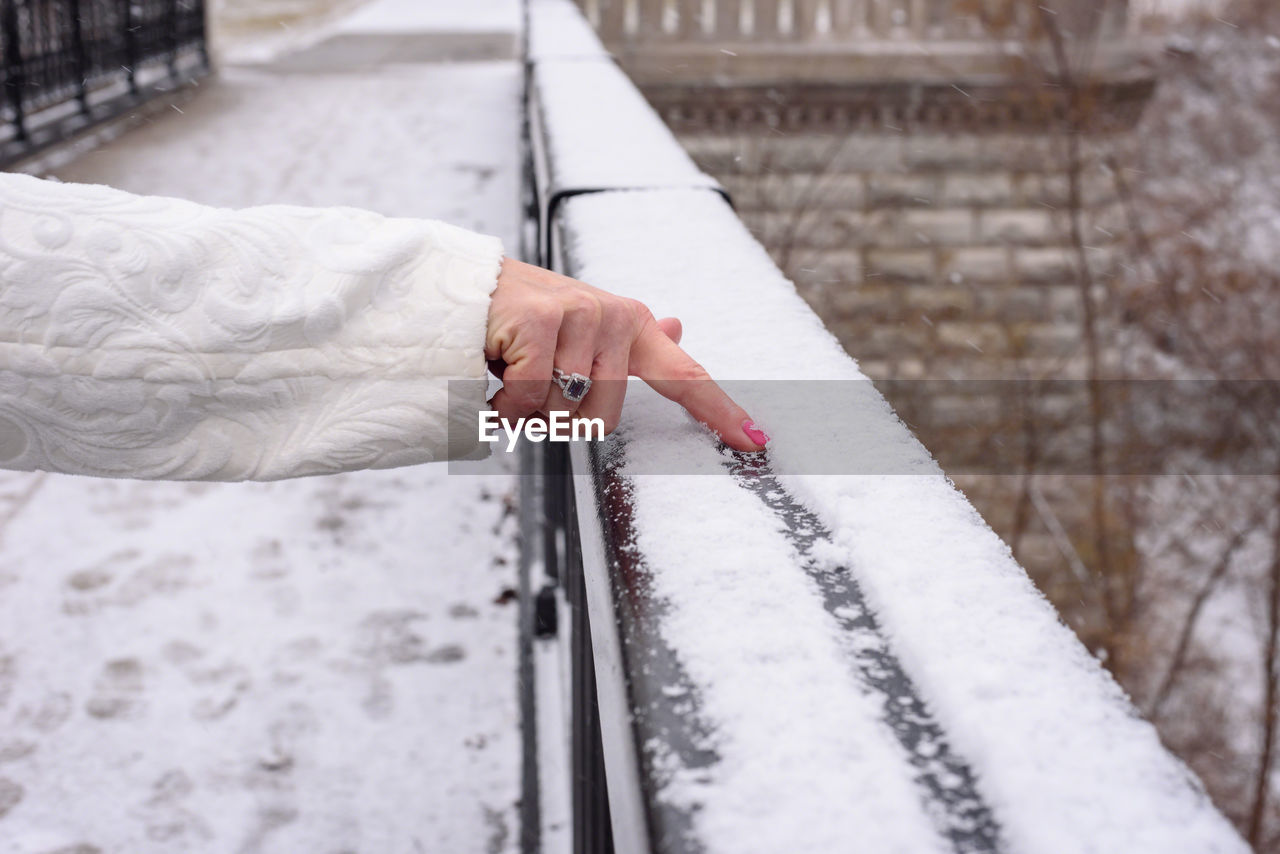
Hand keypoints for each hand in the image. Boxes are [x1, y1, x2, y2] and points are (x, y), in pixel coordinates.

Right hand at [485, 258, 768, 451]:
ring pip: (562, 411)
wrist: (461, 288)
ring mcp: (580, 315)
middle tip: (532, 389)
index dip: (720, 411)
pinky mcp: (541, 321)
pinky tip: (491, 375)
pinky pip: (529, 398)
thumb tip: (679, 325)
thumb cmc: (522, 320)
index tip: (755, 441)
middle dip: (558, 421)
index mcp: (632, 325)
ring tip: (509, 373)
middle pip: (602, 419)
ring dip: (525, 410)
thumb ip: (631, 342)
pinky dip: (503, 405)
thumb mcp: (580, 332)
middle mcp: (615, 317)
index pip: (685, 375)